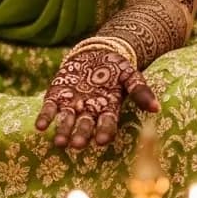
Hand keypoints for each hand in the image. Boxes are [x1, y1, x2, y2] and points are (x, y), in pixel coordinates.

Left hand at [35, 45, 158, 149]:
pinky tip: (40, 127)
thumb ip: (140, 90)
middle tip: (77, 145)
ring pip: (67, 121)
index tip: (102, 141)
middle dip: (81, 135)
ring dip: (63, 132)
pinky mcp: (57, 97)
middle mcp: (89, 112)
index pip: (107, 124)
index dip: (104, 132)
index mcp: (108, 109)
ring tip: (59, 143)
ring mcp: (72, 105)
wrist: (95, 52)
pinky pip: (50, 109)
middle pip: (85, 126)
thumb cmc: (116, 67)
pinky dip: (45, 118)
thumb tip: (156, 108)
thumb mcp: (130, 74)